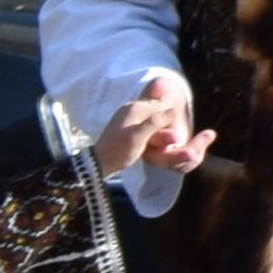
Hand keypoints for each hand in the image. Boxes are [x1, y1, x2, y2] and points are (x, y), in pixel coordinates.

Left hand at [90, 75, 205, 180]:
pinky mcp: (127, 125)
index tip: (172, 138)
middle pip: (159, 113)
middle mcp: (132, 108)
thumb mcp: (138, 137)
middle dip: (165, 127)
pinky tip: (149, 144)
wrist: (98, 164)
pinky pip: (147, 125)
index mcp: (135, 108)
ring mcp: (129, 116)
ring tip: (153, 145)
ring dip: (159, 132)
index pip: (164, 107)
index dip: (171, 121)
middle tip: (162, 144)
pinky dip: (152, 134)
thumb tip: (175, 110)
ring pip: (154, 120)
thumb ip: (156, 122)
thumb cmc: (118, 151)